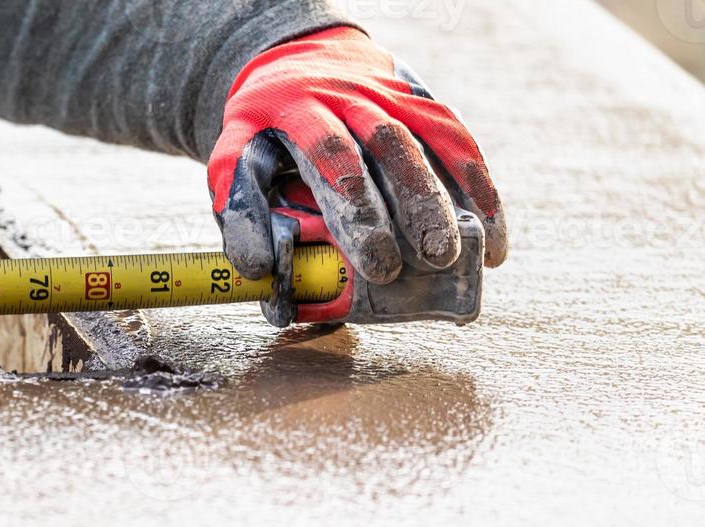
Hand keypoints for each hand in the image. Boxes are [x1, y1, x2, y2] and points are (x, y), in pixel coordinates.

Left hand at [208, 26, 505, 290]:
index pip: (331, 152)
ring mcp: (389, 95)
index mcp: (299, 108)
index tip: (373, 263)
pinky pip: (455, 138)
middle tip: (419, 264)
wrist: (299, 58)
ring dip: (448, 198)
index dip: (355, 207)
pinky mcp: (418, 101)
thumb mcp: (235, 150)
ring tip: (458, 256)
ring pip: (428, 141)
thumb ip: (238, 204)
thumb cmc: (265, 127)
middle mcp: (349, 96)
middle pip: (387, 146)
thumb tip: (256, 268)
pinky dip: (477, 184)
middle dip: (408, 207)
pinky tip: (492, 232)